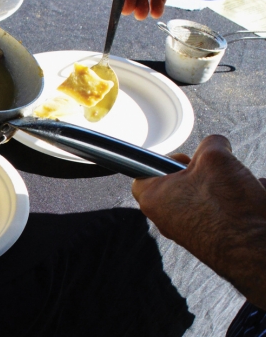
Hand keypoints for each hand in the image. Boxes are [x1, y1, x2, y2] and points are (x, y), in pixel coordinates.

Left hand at [132, 135, 265, 309]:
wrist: (255, 253)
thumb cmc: (228, 210)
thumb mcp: (215, 157)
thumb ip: (210, 144)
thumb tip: (215, 145)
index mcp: (153, 198)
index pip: (144, 172)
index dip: (165, 160)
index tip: (186, 160)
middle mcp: (167, 219)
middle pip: (180, 183)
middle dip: (206, 173)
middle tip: (219, 172)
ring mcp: (189, 231)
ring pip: (207, 196)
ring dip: (228, 186)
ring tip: (243, 187)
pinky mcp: (212, 240)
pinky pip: (224, 212)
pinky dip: (240, 203)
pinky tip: (255, 199)